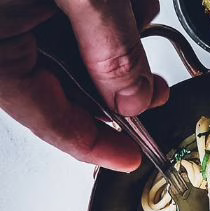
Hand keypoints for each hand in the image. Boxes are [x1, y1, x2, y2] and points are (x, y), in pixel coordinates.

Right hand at [0, 0, 168, 170]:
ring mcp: (17, 19)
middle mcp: (4, 41)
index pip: (55, 124)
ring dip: (118, 42)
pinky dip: (105, 15)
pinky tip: (126, 3)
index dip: (102, 147)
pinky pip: (72, 23)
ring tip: (136, 15)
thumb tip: (136, 98)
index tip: (134, 158)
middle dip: (121, 88)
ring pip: (78, 53)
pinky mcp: (33, 3)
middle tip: (156, 91)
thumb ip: (110, 48)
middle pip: (73, 90)